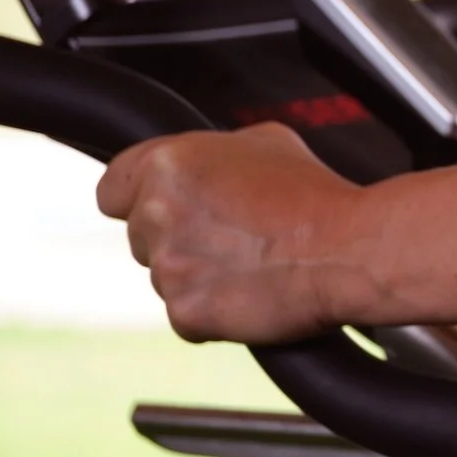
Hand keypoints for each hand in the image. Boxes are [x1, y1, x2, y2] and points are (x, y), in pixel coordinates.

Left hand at [96, 124, 361, 343]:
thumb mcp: (266, 142)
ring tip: (250, 262)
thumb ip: (213, 154)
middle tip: (228, 234)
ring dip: (197, 274)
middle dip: (177, 236)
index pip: (111, 188)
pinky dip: (212, 309)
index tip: (158, 206)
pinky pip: (186, 314)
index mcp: (168, 165)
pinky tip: (250, 290)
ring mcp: (166, 267)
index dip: (135, 197)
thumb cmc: (315, 196)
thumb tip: (203, 166)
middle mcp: (156, 214)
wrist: (345, 249)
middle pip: (140, 234)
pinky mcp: (184, 313)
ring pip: (165, 275)